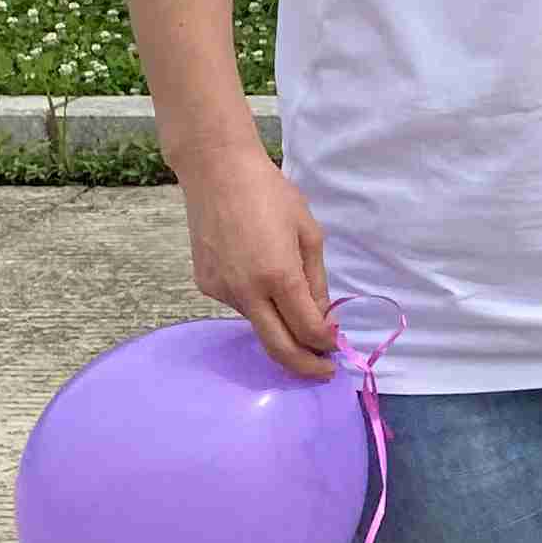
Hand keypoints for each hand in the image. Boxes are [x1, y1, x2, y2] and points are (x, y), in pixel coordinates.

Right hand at [179, 142, 335, 378]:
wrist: (216, 171)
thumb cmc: (270, 193)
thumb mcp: (308, 233)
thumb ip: (316, 282)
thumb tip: (321, 319)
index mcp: (278, 276)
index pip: (306, 331)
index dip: (325, 345)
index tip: (336, 349)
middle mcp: (246, 292)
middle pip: (278, 348)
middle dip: (304, 366)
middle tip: (322, 371)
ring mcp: (221, 291)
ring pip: (258, 324)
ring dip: (279, 324)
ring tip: (287, 292)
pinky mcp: (205, 285)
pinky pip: (239, 305)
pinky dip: (256, 302)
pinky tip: (256, 271)